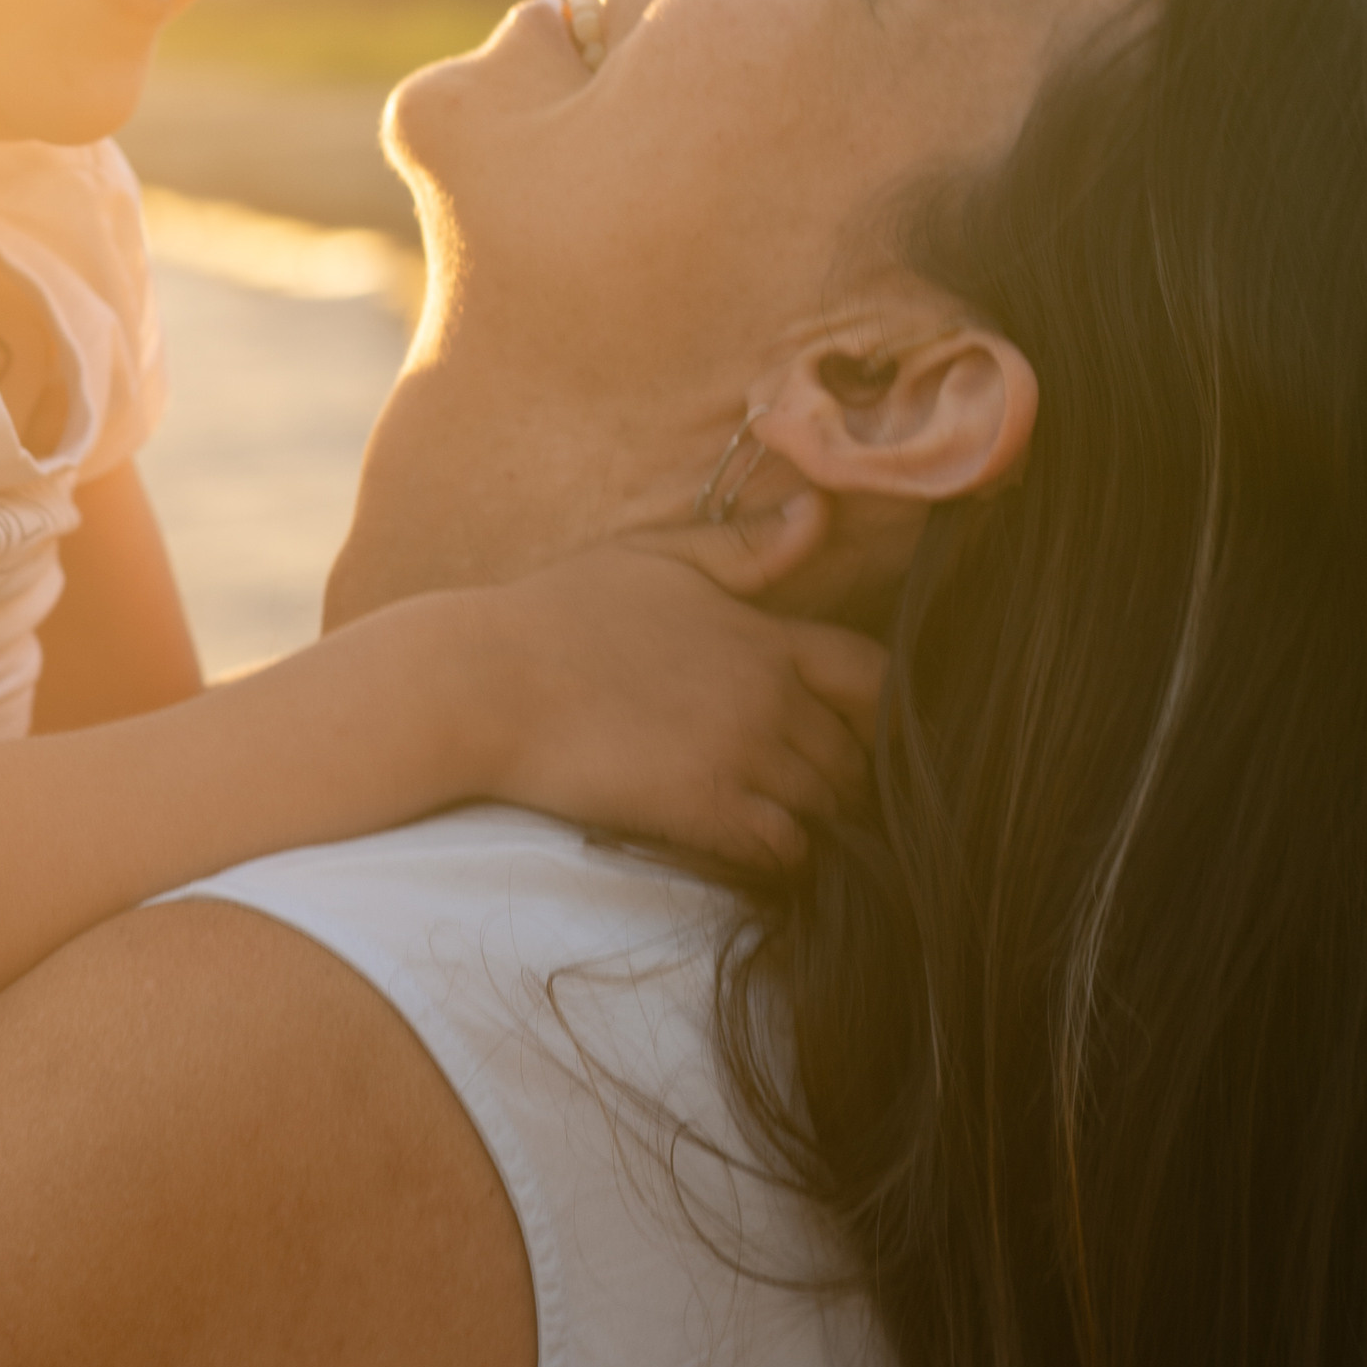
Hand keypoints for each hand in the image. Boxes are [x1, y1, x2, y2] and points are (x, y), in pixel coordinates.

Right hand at [475, 497, 882, 871]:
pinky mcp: (705, 811)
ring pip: (830, 805)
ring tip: (790, 820)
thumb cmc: (559, 612)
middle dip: (848, 771)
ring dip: (819, 817)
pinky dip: (786, 856)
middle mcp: (768, 696)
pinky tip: (756, 847)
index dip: (881, 706)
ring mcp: (741, 756)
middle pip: (858, 752)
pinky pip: (786, 850)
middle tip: (818, 786)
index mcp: (763, 635)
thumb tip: (823, 510)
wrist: (484, 682)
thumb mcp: (656, 557)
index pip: (875, 675)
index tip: (856, 725)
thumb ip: (746, 548)